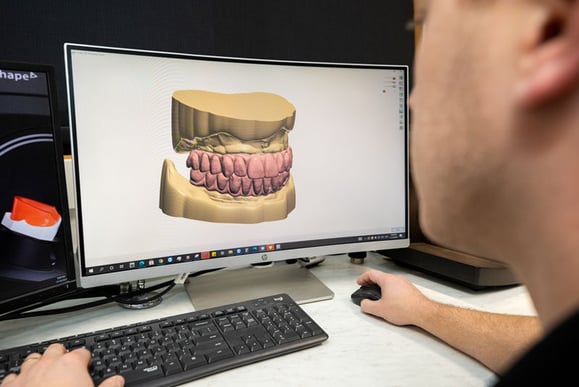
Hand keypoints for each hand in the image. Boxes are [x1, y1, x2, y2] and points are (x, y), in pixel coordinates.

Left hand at [1, 343, 123, 386]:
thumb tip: (118, 380)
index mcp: (72, 364)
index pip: (83, 353)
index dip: (86, 360)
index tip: (87, 367)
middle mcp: (49, 363)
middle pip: (57, 349)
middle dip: (61, 355)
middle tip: (66, 367)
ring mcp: (28, 373)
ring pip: (33, 358)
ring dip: (39, 363)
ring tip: (45, 373)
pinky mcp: (11, 386)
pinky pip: (13, 376)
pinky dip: (19, 379)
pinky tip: (24, 385)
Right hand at [356, 269, 431, 325]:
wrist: (422, 312)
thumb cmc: (405, 308)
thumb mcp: (380, 310)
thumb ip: (367, 306)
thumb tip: (364, 304)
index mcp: (387, 280)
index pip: (371, 273)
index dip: (362, 278)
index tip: (360, 282)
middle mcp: (396, 279)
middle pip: (380, 277)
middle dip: (371, 283)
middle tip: (367, 289)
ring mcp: (404, 283)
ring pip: (389, 282)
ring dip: (381, 288)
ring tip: (379, 298)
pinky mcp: (410, 290)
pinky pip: (397, 287)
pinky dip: (390, 291)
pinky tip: (391, 302)